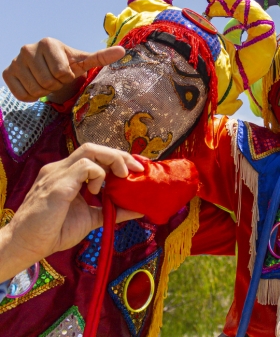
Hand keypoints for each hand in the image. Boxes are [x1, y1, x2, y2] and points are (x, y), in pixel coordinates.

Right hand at [0, 143, 143, 281]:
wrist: (26, 245)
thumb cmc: (54, 232)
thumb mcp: (92, 218)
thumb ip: (113, 211)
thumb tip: (139, 209)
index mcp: (67, 175)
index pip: (95, 156)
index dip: (117, 159)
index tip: (137, 170)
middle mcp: (61, 169)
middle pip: (94, 148)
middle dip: (120, 155)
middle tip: (137, 169)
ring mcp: (57, 173)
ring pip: (90, 150)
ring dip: (113, 160)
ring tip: (121, 177)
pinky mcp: (58, 184)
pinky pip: (85, 166)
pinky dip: (99, 174)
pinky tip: (98, 191)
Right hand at [2, 38, 124, 102]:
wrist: (48, 68)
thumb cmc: (69, 64)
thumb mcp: (84, 61)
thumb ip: (102, 56)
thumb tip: (123, 50)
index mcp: (49, 43)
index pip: (62, 73)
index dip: (68, 77)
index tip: (67, 72)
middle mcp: (28, 48)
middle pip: (48, 82)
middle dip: (57, 85)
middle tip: (57, 78)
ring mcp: (15, 60)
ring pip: (35, 89)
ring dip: (45, 92)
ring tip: (47, 81)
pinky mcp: (7, 72)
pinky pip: (22, 95)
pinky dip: (32, 96)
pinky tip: (35, 86)